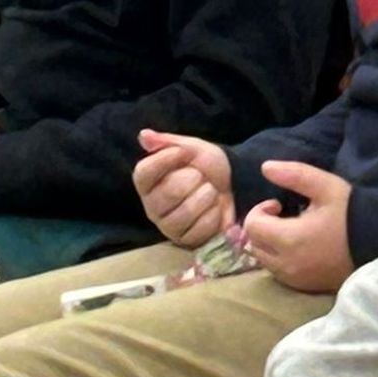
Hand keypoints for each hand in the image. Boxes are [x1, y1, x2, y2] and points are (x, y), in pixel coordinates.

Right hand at [134, 129, 235, 247]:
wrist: (233, 182)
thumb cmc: (206, 165)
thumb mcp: (191, 147)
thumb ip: (167, 142)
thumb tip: (143, 135)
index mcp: (149, 182)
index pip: (143, 173)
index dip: (164, 160)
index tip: (183, 152)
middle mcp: (152, 207)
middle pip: (169, 192)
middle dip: (194, 178)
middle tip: (200, 176)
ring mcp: (168, 227)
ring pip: (186, 212)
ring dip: (207, 196)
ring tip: (209, 192)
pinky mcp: (185, 241)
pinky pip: (200, 228)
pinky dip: (214, 214)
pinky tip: (214, 209)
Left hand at [244, 161, 354, 292]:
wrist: (377, 243)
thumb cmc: (350, 212)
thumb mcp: (325, 185)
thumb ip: (294, 174)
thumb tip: (265, 166)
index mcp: (288, 239)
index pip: (251, 226)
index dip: (260, 209)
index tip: (279, 203)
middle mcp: (285, 264)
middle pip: (253, 245)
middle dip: (262, 227)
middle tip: (284, 215)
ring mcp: (293, 279)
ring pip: (264, 260)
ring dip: (269, 243)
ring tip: (292, 229)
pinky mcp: (303, 286)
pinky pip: (278, 272)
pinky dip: (280, 258)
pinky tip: (300, 246)